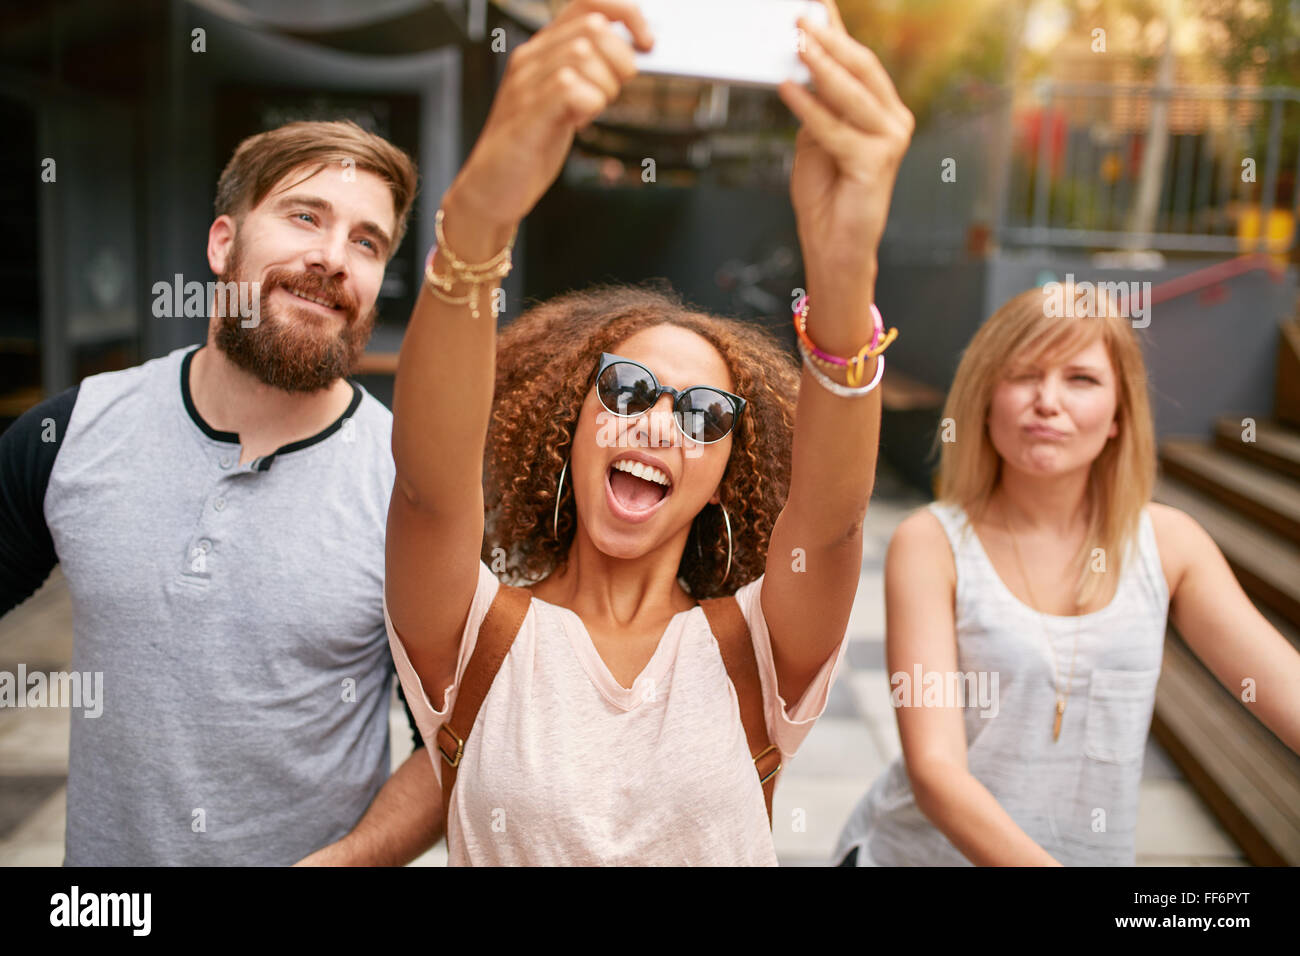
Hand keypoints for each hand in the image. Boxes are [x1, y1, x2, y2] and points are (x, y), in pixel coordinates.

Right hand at [445, 0, 653, 244]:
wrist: (490, 190)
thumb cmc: (530, 147)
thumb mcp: (565, 102)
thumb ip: (589, 74)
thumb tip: (632, 55)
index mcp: (541, 50)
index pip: (588, 4)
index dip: (626, 14)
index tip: (647, 44)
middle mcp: (530, 59)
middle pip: (592, 27)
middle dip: (619, 61)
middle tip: (612, 94)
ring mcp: (526, 85)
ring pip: (583, 55)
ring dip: (604, 86)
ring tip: (591, 112)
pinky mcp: (527, 114)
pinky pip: (570, 88)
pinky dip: (589, 105)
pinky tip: (579, 123)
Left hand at [777, 0, 912, 289]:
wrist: (835, 246)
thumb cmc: (826, 194)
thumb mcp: (817, 136)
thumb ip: (817, 101)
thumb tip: (803, 59)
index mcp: (884, 110)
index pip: (859, 61)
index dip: (838, 31)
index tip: (815, 5)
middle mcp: (894, 121)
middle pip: (861, 68)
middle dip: (829, 39)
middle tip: (800, 17)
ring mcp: (890, 141)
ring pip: (850, 94)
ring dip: (820, 65)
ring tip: (795, 42)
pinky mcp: (876, 163)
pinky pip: (834, 128)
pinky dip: (809, 108)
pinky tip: (788, 89)